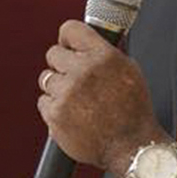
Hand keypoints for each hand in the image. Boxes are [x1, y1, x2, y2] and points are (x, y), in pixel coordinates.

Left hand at [37, 20, 168, 177]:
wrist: (131, 147)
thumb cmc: (133, 111)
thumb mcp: (128, 70)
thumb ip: (104, 53)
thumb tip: (84, 42)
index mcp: (103, 56)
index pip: (70, 29)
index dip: (67, 38)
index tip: (67, 45)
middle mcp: (83, 71)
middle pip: (53, 54)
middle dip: (61, 65)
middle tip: (73, 78)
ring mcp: (67, 93)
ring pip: (46, 78)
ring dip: (58, 88)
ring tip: (77, 102)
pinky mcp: (55, 114)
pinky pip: (43, 101)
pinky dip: (54, 108)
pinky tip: (72, 115)